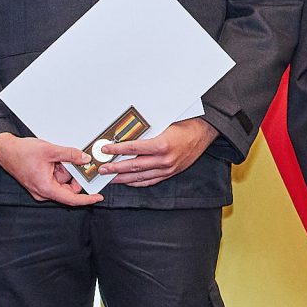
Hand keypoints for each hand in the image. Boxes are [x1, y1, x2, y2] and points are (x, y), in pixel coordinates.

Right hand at [0, 132, 104, 206]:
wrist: (5, 149)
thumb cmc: (21, 152)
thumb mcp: (50, 151)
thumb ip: (70, 155)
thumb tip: (84, 159)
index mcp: (46, 188)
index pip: (72, 199)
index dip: (87, 199)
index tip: (98, 197)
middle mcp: (43, 192)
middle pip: (67, 189)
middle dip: (72, 175)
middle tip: (73, 161)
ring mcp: (41, 188)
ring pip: (61, 182)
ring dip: (63, 170)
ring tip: (56, 157)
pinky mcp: (39, 182)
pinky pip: (54, 179)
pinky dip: (57, 169)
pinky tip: (52, 159)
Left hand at [95, 117, 214, 190]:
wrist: (203, 132)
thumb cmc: (184, 124)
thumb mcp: (164, 124)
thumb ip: (146, 131)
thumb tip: (125, 133)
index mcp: (162, 145)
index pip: (133, 148)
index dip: (117, 149)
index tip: (105, 149)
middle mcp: (164, 160)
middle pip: (134, 166)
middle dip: (115, 168)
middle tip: (102, 169)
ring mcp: (167, 169)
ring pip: (140, 176)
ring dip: (123, 178)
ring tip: (110, 178)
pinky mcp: (170, 173)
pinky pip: (150, 181)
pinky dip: (137, 182)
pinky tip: (128, 182)